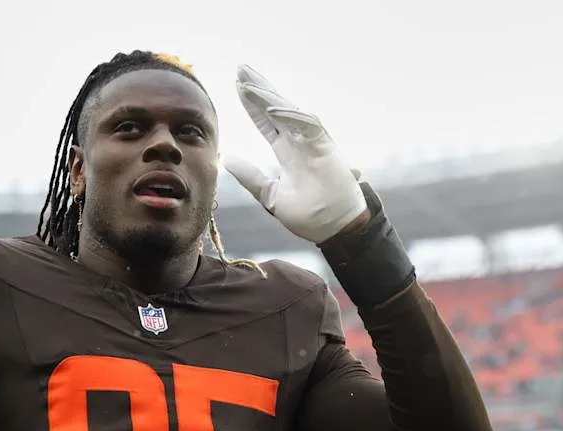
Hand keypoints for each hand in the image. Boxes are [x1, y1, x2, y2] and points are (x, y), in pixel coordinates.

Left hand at [223, 65, 367, 243]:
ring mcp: (313, 141)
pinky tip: (270, 108)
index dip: (251, 105)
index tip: (236, 87)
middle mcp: (299, 141)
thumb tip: (228, 158)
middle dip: (258, 88)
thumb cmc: (309, 214)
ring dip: (269, 95)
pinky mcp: (326, 146)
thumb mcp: (270, 194)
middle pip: (275, 107)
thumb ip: (250, 176)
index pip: (266, 121)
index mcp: (287, 150)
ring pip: (288, 110)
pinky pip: (307, 124)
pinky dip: (289, 115)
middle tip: (240, 69)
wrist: (333, 228)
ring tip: (248, 82)